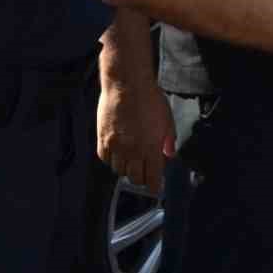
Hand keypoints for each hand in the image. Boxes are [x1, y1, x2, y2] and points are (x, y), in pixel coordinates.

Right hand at [96, 78, 174, 193]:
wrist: (127, 85)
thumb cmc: (150, 99)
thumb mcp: (167, 119)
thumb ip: (168, 141)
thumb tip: (169, 156)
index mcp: (150, 148)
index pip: (152, 178)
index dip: (154, 186)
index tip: (155, 187)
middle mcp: (132, 151)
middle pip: (134, 178)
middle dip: (141, 177)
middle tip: (145, 171)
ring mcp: (115, 146)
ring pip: (119, 170)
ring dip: (126, 168)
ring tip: (132, 159)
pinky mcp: (103, 139)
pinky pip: (105, 159)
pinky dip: (112, 159)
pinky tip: (118, 152)